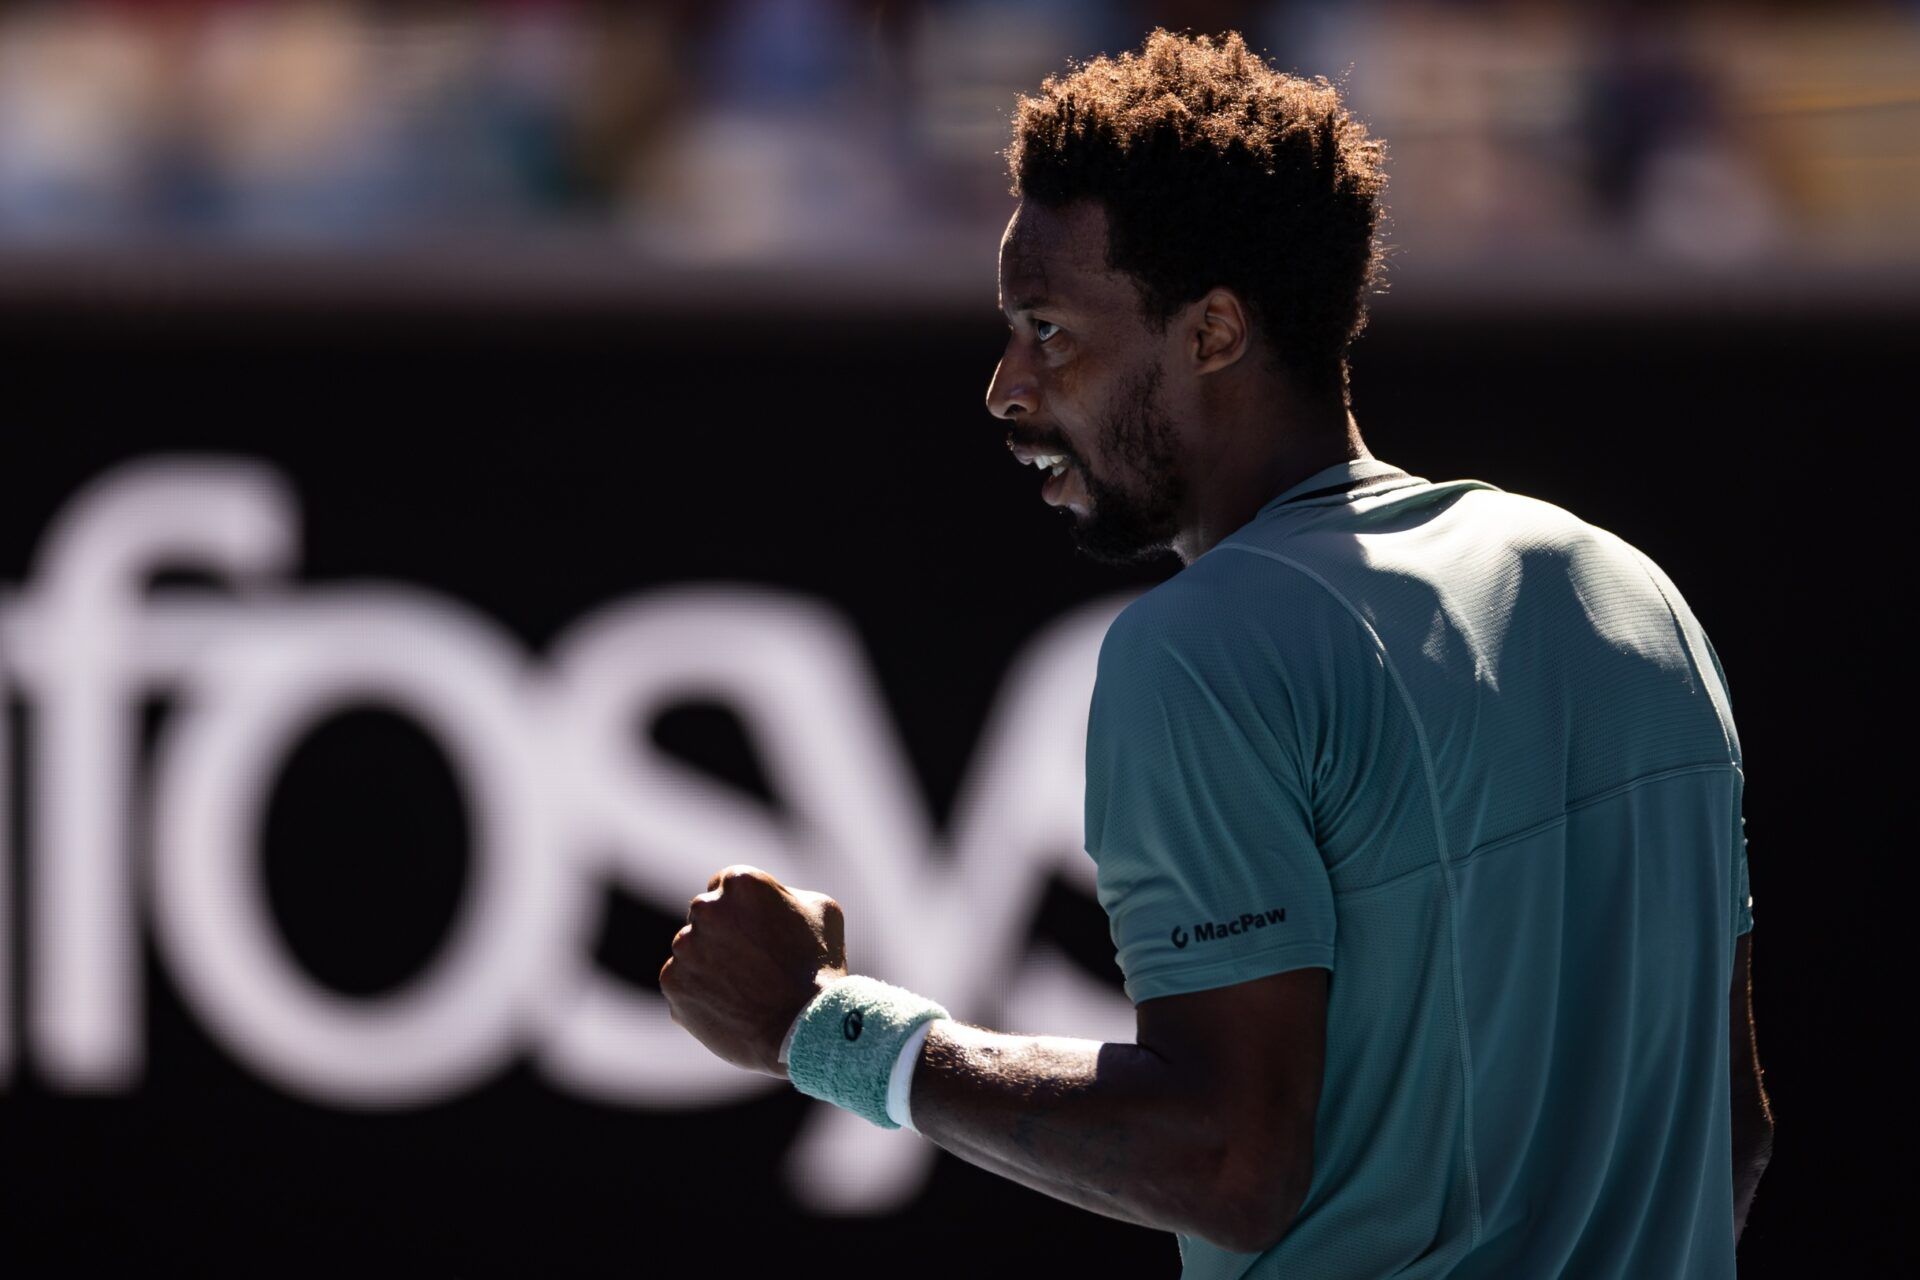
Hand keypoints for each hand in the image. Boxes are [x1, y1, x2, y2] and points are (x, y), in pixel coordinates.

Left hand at [658, 865, 848, 1077]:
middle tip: (751, 962)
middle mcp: (706, 908)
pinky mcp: (672, 982)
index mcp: (741, 883)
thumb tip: (769, 902)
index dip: (742, 909)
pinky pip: (681, 981)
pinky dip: (698, 992)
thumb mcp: (821, 911)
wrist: (805, 1028)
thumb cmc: (819, 967)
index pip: (725, 885)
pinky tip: (728, 1005)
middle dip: (723, 932)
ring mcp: (685, 947)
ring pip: (691, 949)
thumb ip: (787, 895)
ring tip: (743, 989)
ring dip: (708, 962)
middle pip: (705, 914)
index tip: (756, 931)